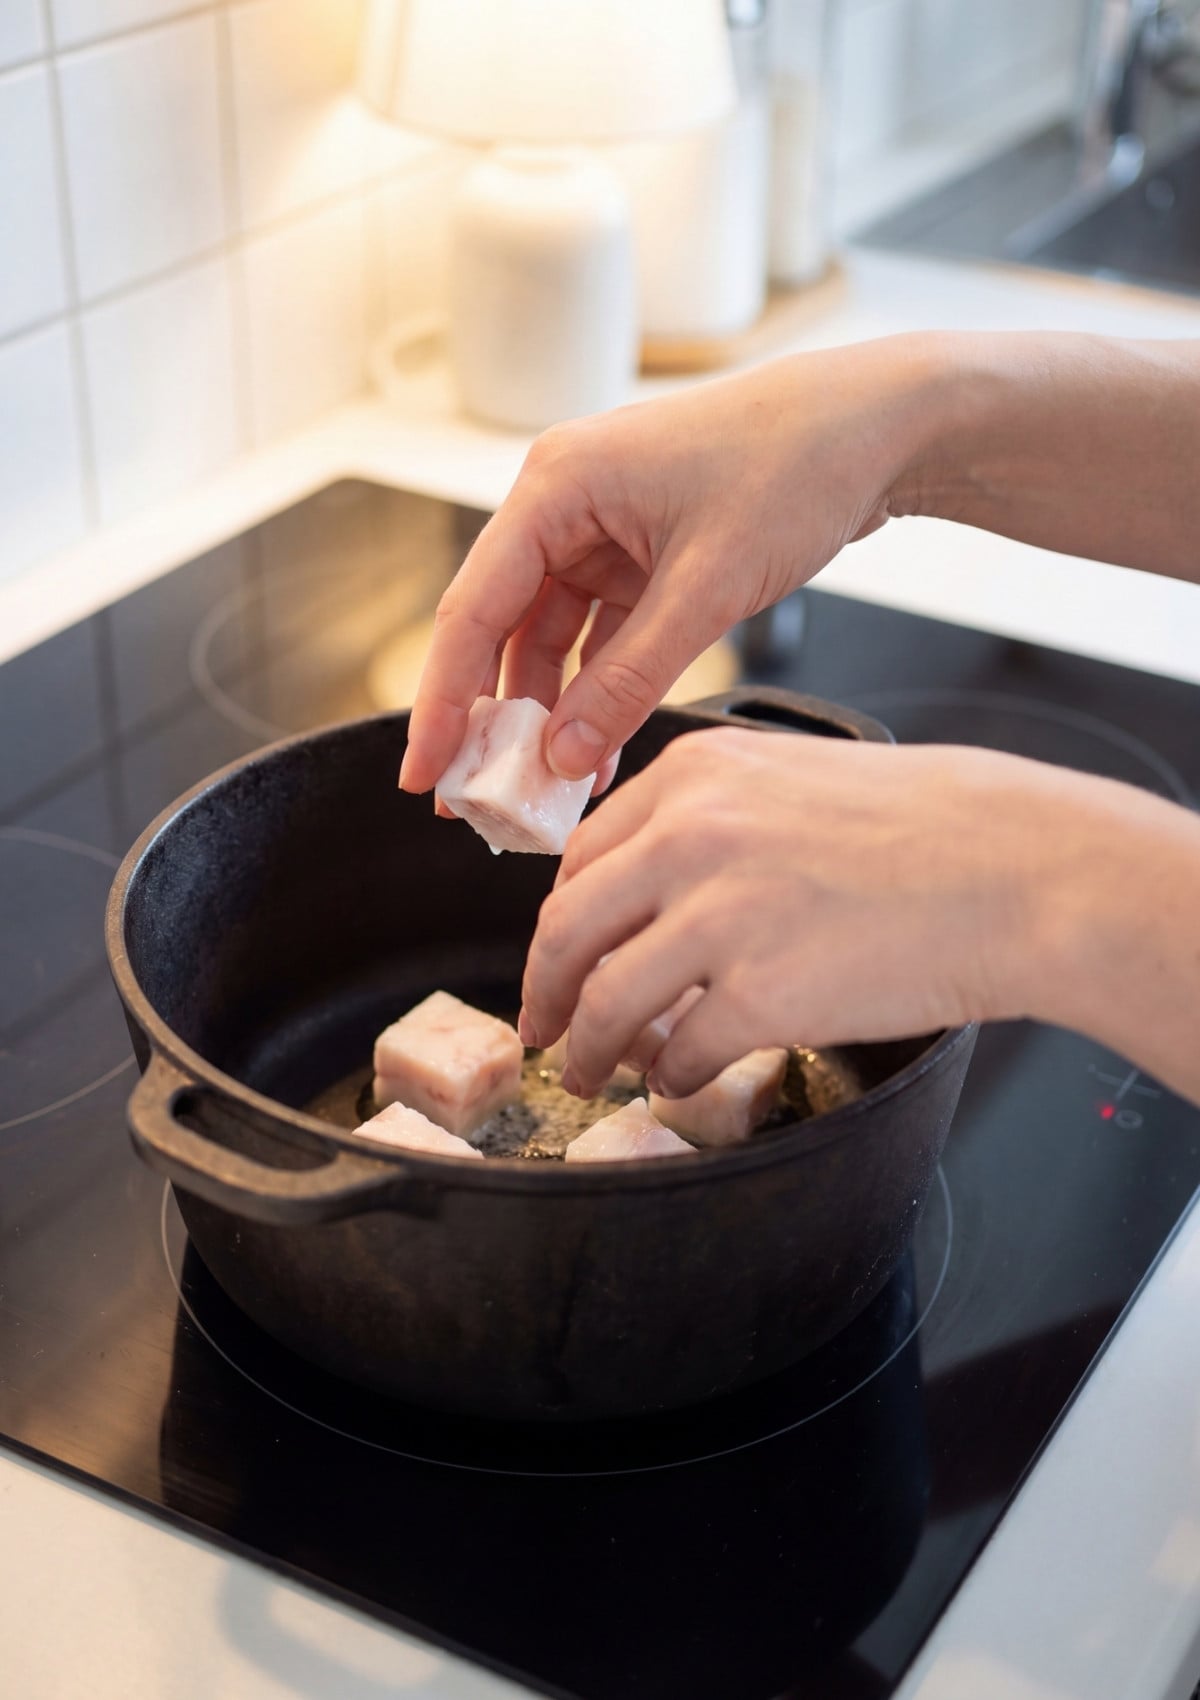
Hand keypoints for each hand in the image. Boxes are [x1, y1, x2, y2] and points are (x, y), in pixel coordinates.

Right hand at [400, 335, 946, 793]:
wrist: (876, 426)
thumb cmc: (795, 465)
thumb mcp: (706, 587)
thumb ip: (629, 679)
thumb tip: (565, 757)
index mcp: (555, 485)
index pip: (471, 611)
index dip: (442, 703)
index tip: (425, 775)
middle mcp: (563, 504)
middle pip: (499, 631)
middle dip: (491, 720)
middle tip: (477, 799)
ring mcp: (601, 531)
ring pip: (548, 643)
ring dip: (549, 716)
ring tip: (544, 792)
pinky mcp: (639, 555)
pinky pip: (598, 640)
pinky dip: (597, 694)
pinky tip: (597, 753)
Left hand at [517, 729, 1199, 1107]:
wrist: (1017, 870)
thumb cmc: (928, 825)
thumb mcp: (792, 778)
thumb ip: (709, 818)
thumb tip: (648, 890)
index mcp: (693, 777)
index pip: (580, 857)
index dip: (555, 920)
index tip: (554, 954)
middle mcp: (690, 837)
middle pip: (568, 929)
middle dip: (544, 989)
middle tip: (541, 1025)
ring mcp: (721, 918)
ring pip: (606, 1000)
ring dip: (589, 1048)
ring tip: (590, 1072)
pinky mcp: (761, 995)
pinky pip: (679, 1052)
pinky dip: (667, 1075)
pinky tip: (675, 1079)